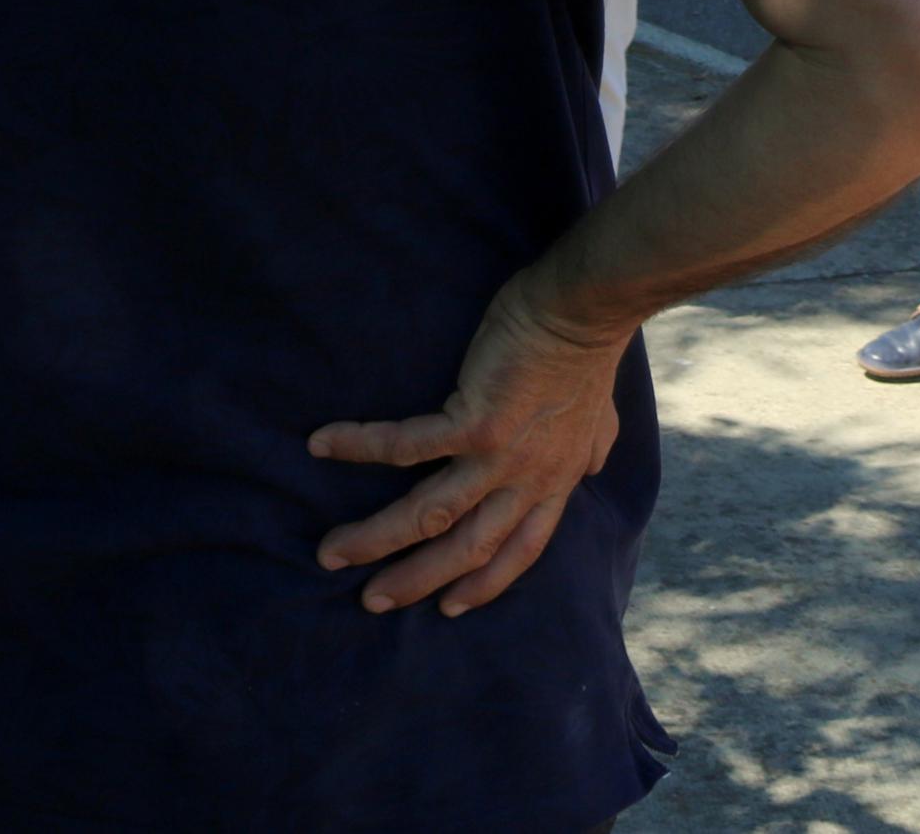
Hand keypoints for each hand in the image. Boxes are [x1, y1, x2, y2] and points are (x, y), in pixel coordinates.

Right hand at [309, 275, 629, 614]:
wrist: (584, 310)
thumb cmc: (586, 355)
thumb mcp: (597, 418)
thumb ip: (589, 448)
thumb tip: (589, 465)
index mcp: (555, 484)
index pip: (520, 552)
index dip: (485, 584)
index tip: (450, 609)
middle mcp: (526, 481)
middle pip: (468, 549)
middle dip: (416, 580)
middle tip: (373, 602)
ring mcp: (500, 456)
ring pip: (430, 515)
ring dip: (376, 538)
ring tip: (331, 555)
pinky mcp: (475, 421)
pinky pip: (406, 446)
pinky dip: (361, 446)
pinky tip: (322, 444)